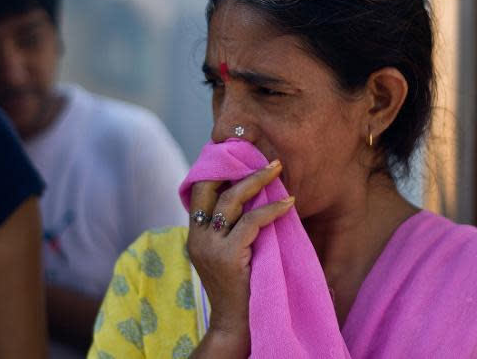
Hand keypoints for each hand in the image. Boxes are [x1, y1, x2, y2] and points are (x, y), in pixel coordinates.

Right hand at [186, 160, 292, 356]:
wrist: (236, 328)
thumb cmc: (240, 292)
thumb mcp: (227, 256)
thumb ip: (230, 232)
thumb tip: (252, 202)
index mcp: (194, 235)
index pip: (198, 191)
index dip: (217, 170)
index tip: (240, 156)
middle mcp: (197, 237)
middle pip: (209, 188)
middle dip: (235, 169)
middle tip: (264, 160)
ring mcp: (210, 246)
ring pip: (230, 200)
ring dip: (256, 181)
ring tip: (277, 170)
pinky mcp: (227, 256)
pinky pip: (251, 222)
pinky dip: (271, 210)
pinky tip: (289, 204)